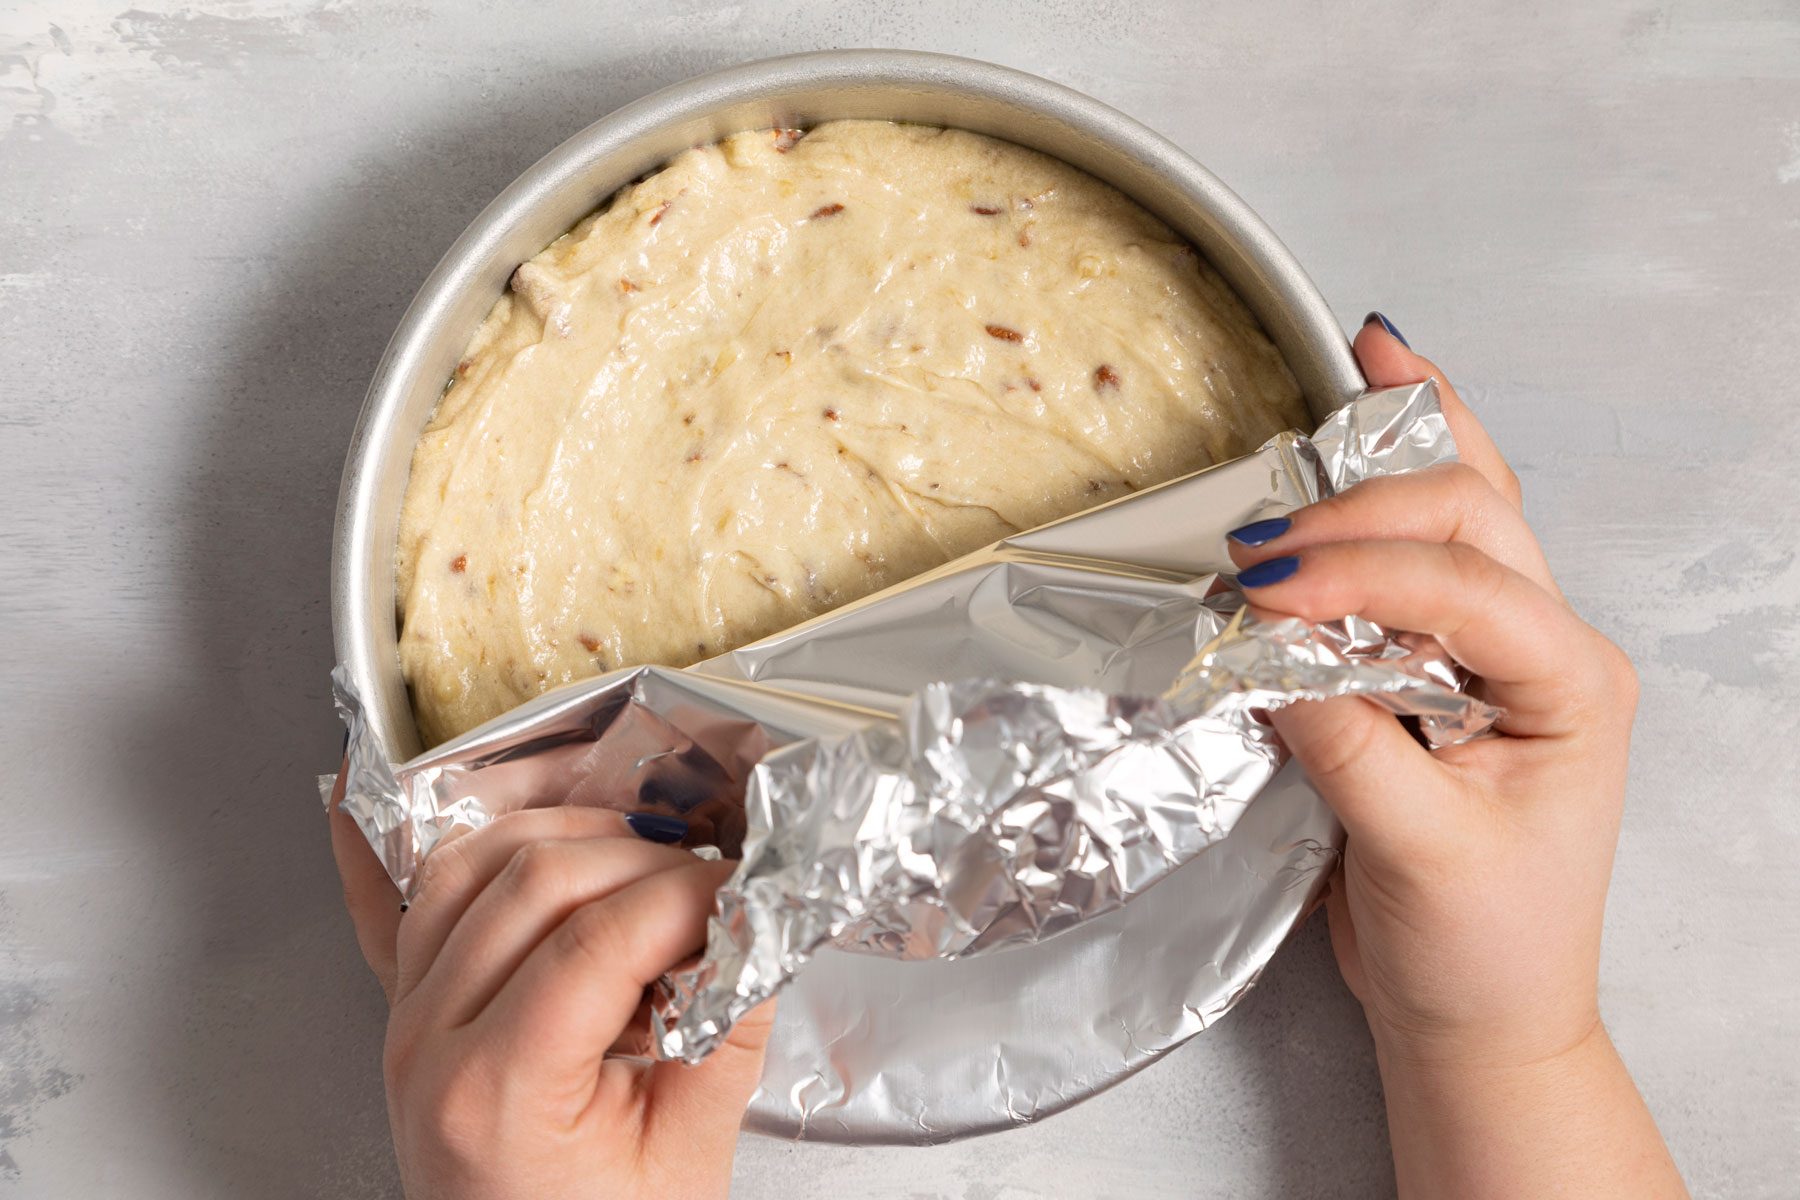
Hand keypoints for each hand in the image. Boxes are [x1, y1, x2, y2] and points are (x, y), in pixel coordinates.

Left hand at [329, 789, 771, 1199]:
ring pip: (467, 864)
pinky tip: (416, 799)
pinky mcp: (405, 1011)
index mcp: (492, 1093)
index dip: (684, 895)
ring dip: (562, 837)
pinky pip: (405, 901)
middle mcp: (427, 1044)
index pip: (595, 939)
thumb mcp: (687, 1154)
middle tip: (708, 882)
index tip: (743, 891)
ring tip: (636, 857)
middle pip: (532, 881)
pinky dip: (441, 847)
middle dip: (640, 859)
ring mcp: (404, 1020)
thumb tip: (762, 923)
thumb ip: (730, 1030)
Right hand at [1226, 316, 1683, 1196]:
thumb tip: (1269, 650)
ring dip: (1392, 452)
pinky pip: (1419, 555)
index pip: (1465, 588)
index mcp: (1571, 688)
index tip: (1264, 591)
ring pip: (1463, 509)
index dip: (1361, 573)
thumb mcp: (1416, 852)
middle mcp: (1546, 650)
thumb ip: (1346, 740)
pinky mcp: (1440, 665)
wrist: (1481, 1016)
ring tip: (1348, 368)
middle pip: (1473, 517)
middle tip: (1266, 536)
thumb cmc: (1483, 950)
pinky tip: (1364, 413)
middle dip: (1366, 506)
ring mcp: (1498, 651)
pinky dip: (1385, 485)